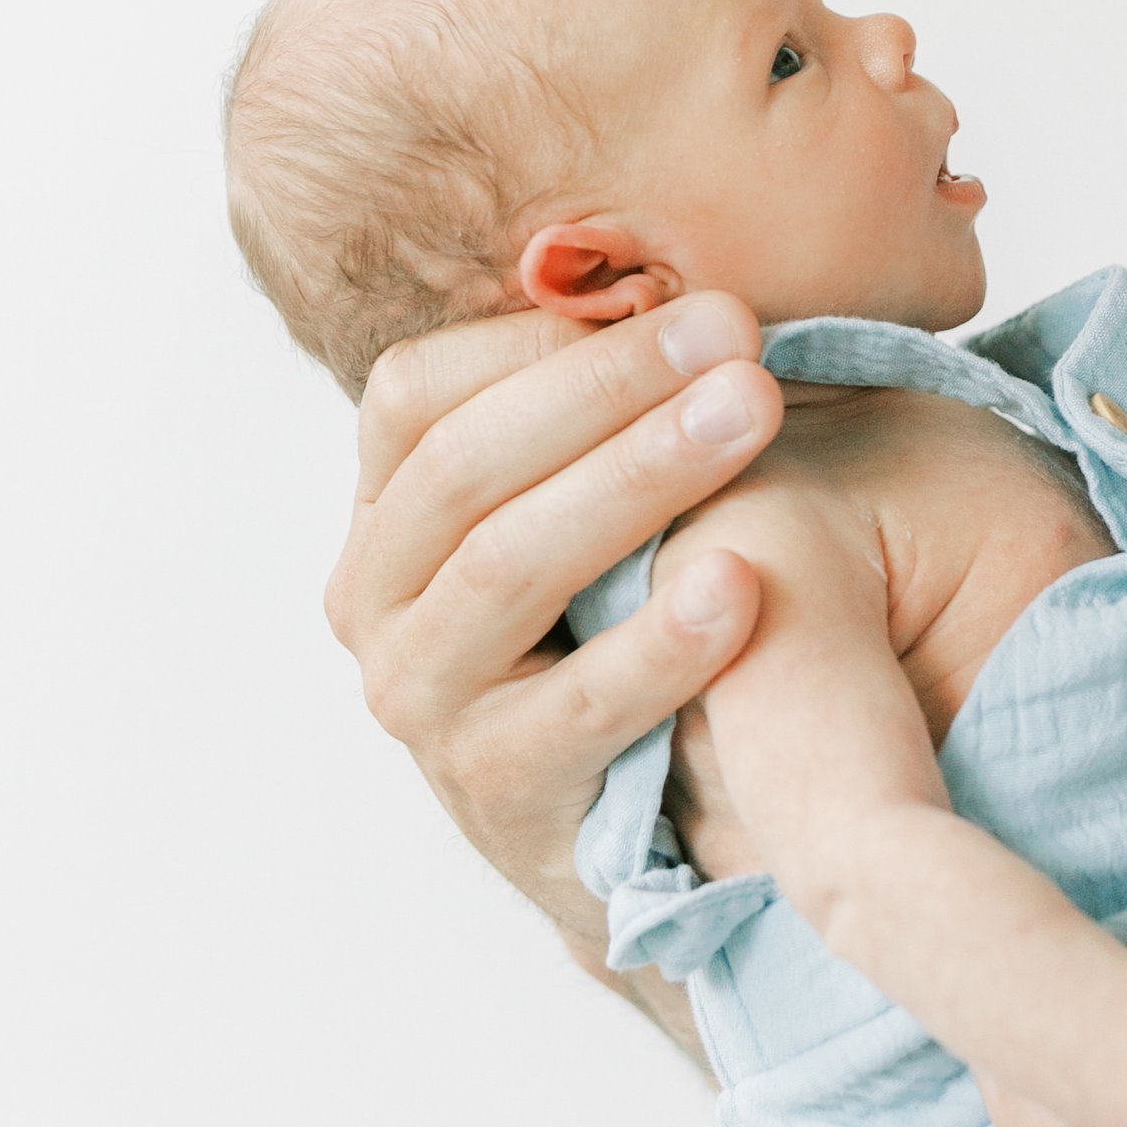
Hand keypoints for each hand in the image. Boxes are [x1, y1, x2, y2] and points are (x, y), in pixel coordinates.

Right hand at [322, 292, 784, 919]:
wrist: (637, 836)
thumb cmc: (622, 631)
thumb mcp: (592, 517)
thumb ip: (601, 418)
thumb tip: (686, 291)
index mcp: (386, 514)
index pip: (417, 392)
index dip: (541, 340)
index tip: (689, 303)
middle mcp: (375, 603)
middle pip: (467, 466)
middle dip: (609, 388)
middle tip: (739, 338)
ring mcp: (422, 701)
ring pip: (509, 565)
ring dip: (638, 479)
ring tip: (751, 417)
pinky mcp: (494, 792)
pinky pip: (576, 707)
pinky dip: (659, 644)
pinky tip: (741, 584)